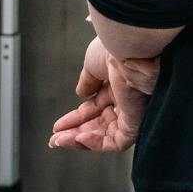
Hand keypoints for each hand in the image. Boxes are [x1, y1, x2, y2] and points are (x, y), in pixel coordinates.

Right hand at [50, 37, 159, 152]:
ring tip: (59, 141)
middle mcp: (128, 97)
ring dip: (80, 141)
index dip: (75, 118)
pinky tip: (80, 137)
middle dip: (75, 133)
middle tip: (54, 141)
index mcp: (119, 82)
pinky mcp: (138, 120)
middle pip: (100, 123)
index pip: (96, 107)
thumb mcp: (94, 63)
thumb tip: (81, 94)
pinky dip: (97, 144)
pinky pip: (118, 141)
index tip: (57, 127)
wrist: (131, 47)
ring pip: (106, 135)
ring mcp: (133, 109)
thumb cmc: (115, 48)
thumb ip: (88, 81)